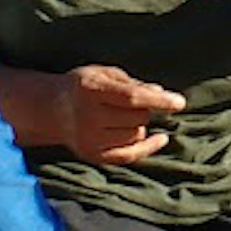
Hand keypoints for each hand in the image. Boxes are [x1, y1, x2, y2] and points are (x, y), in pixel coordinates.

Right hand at [52, 64, 184, 164]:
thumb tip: (160, 93)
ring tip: (126, 116)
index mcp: (90, 90)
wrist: (52, 109)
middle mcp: (87, 117)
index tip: (179, 102)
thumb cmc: (84, 86)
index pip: (131, 98)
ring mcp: (89, 139)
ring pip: (135, 135)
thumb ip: (132, 83)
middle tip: (136, 102)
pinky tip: (160, 139)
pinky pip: (128, 156)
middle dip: (145, 109)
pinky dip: (147, 148)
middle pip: (136, 118)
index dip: (158, 100)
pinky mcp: (92, 155)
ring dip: (140, 125)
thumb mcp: (104, 74)